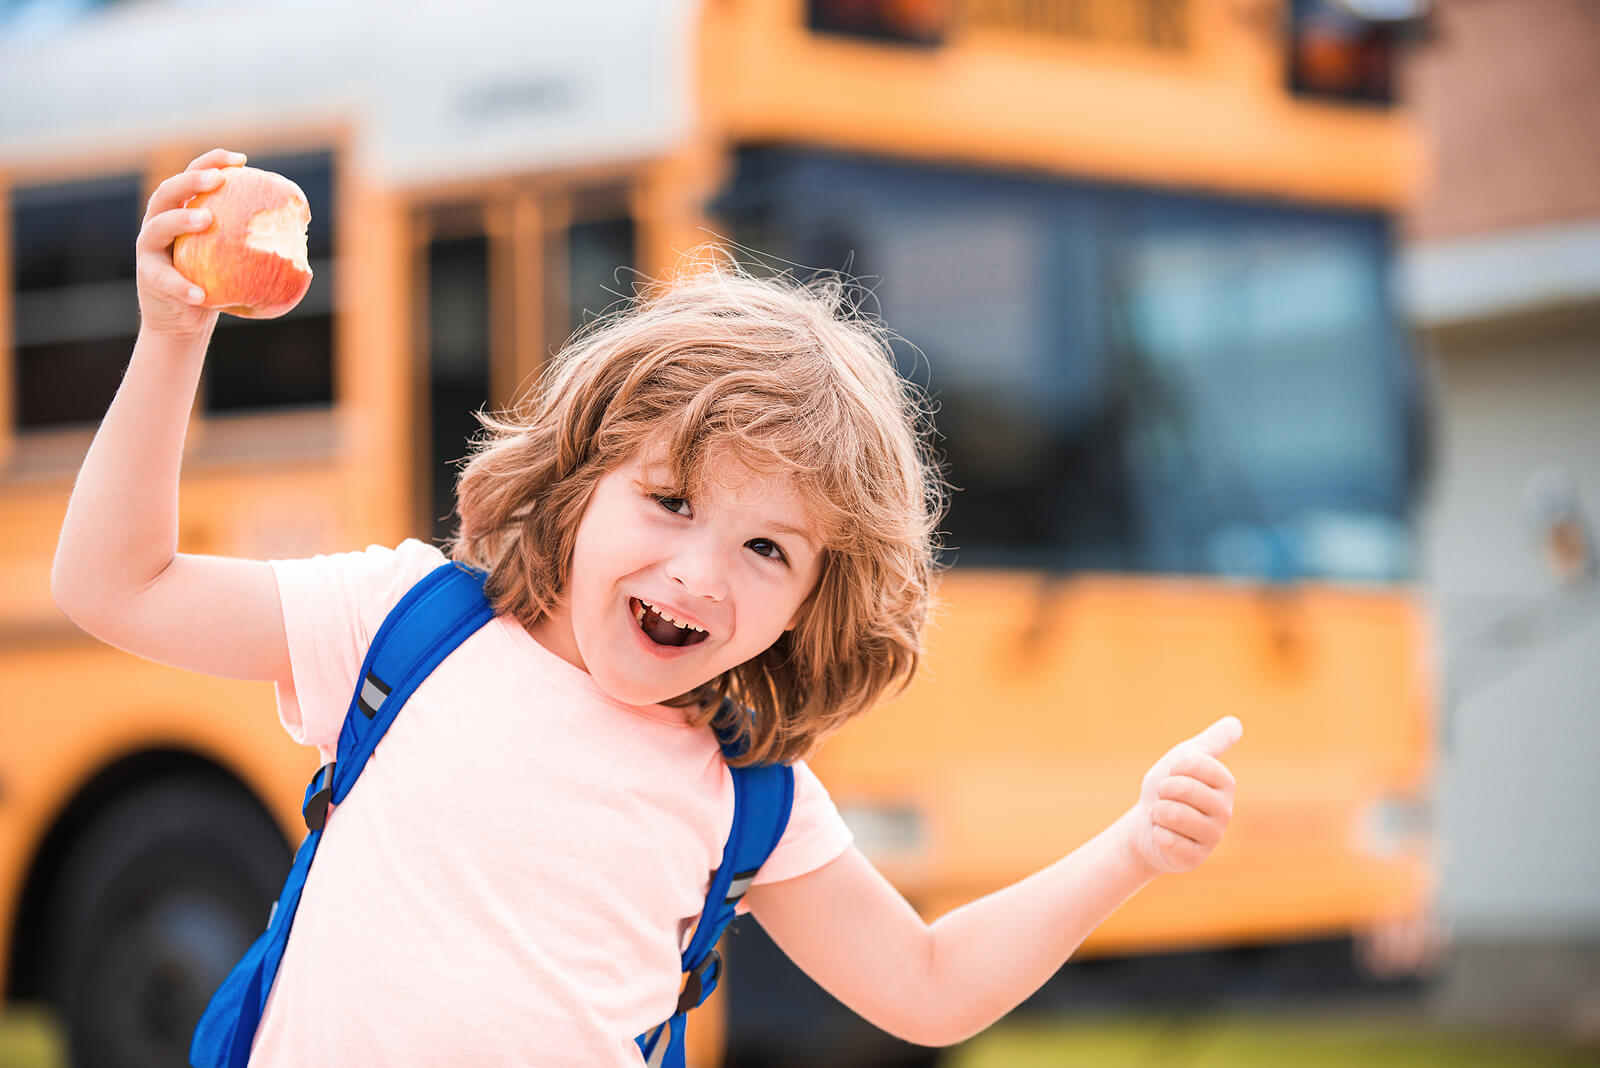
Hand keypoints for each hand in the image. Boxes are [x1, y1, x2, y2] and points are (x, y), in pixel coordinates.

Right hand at [135, 147, 245, 338]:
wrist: (183, 321)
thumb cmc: (214, 283)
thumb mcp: (233, 256)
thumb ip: (253, 237)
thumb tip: (303, 224)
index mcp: (181, 210)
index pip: (192, 176)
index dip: (212, 162)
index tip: (241, 160)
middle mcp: (159, 223)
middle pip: (167, 192)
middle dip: (191, 180)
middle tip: (218, 180)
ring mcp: (149, 249)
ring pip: (158, 227)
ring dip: (181, 220)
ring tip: (206, 218)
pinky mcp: (148, 278)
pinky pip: (165, 280)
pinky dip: (182, 286)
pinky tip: (200, 294)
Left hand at [1119, 715, 1240, 876]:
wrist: (1144, 824)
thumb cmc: (1166, 789)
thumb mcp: (1184, 757)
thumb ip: (1211, 742)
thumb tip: (1236, 723)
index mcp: (1226, 783)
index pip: (1193, 763)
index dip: (1174, 767)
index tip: (1174, 775)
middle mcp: (1225, 811)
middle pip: (1183, 788)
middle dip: (1163, 790)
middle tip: (1166, 798)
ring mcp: (1212, 837)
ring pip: (1173, 814)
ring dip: (1158, 813)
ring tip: (1163, 816)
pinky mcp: (1194, 859)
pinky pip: (1166, 839)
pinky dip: (1156, 834)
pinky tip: (1164, 836)